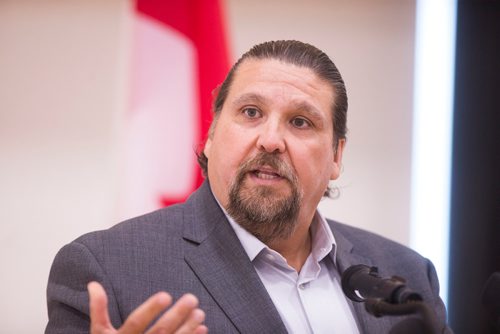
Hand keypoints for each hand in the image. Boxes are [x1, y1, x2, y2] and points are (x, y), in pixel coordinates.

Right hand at [88, 281, 207, 333]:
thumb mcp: (99, 333)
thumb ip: (98, 309)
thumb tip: (93, 284)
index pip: (136, 322)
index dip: (150, 309)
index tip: (166, 295)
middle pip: (159, 332)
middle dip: (176, 315)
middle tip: (192, 299)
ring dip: (188, 328)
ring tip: (200, 313)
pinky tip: (203, 329)